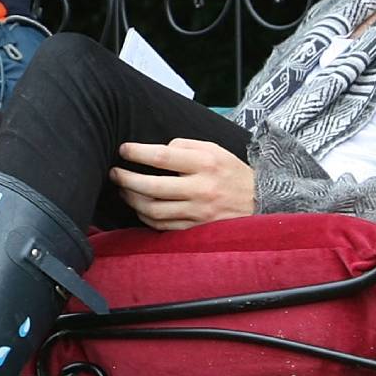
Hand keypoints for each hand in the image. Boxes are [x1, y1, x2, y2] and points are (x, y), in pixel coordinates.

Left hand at [109, 138, 254, 229]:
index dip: (137, 152)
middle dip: (126, 179)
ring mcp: (198, 212)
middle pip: (152, 186)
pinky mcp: (196, 229)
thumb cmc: (230, 172)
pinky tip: (139, 207)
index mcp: (205, 163)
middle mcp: (201, 189)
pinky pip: (161, 226)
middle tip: (114, 172)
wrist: (260, 202)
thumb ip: (185, 146)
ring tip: (123, 189)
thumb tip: (156, 150)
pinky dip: (144, 216)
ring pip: (153, 209)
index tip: (124, 150)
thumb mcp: (214, 150)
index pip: (162, 156)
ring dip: (131, 199)